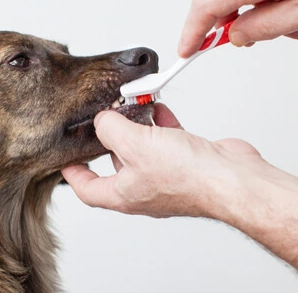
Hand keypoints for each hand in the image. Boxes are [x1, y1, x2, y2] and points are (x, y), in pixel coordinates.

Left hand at [61, 103, 261, 217]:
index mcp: (124, 194)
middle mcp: (144, 188)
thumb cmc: (189, 176)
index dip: (73, 175)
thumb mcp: (135, 145)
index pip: (87, 190)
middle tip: (104, 116)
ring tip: (131, 104)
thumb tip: (102, 120)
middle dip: (110, 138)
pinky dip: (161, 122)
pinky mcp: (187, 161)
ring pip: (143, 148)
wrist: (234, 180)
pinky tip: (158, 106)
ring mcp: (167, 176)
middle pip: (115, 163)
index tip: (63, 161)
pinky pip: (167, 139)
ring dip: (138, 125)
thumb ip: (111, 128)